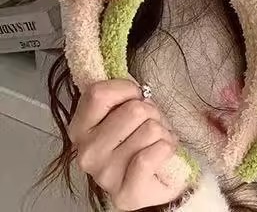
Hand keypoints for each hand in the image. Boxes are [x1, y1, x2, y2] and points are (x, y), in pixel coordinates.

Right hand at [69, 79, 186, 209]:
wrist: (157, 179)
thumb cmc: (142, 140)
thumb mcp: (128, 110)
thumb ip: (121, 92)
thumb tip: (120, 71)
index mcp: (81, 128)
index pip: (97, 93)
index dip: (126, 89)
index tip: (135, 97)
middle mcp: (86, 153)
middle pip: (132, 110)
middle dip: (151, 113)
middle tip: (150, 126)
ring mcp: (104, 175)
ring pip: (149, 129)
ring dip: (162, 132)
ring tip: (155, 143)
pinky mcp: (125, 193)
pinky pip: (156, 151)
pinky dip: (167, 147)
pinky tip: (162, 155)